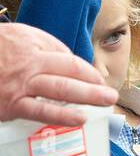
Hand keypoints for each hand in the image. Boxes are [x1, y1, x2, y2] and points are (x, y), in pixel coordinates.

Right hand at [0, 23, 117, 124]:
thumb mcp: (12, 37)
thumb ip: (39, 45)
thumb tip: (67, 59)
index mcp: (29, 42)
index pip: (66, 57)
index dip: (85, 70)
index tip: (95, 79)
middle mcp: (28, 62)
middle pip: (70, 71)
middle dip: (94, 83)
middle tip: (111, 93)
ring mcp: (20, 84)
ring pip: (62, 89)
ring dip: (89, 96)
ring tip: (106, 102)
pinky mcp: (10, 104)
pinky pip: (42, 111)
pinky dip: (63, 116)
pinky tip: (79, 119)